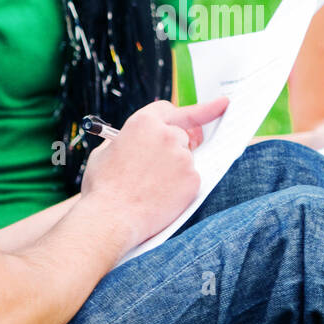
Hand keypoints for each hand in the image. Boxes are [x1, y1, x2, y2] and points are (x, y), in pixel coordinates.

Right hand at [80, 96, 227, 251]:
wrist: (111, 219)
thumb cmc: (104, 188)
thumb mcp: (105, 152)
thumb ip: (124, 139)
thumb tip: (134, 140)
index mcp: (144, 122)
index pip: (169, 109)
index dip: (184, 112)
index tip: (220, 105)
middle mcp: (167, 134)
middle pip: (181, 134)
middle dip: (173, 147)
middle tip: (161, 166)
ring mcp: (183, 157)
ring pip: (186, 159)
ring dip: (174, 169)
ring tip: (150, 188)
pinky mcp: (193, 179)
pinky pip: (191, 179)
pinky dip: (180, 188)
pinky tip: (161, 197)